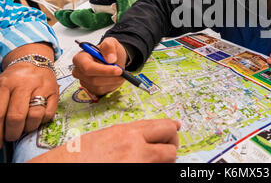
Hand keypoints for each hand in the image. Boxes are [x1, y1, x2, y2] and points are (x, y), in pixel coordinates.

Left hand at [0, 63, 58, 144]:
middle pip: (16, 116)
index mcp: (6, 83)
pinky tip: (36, 119)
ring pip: (34, 116)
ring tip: (24, 128)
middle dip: (12, 132)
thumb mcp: (1, 86)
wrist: (35, 61)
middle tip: (11, 137)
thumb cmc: (15, 78)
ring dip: (28, 128)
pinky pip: (49, 114)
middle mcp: (24, 84)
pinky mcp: (54, 92)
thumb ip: (0, 104)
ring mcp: (41, 88)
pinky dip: (42, 121)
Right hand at [29, 119, 180, 162]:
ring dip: (164, 161)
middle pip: (171, 143)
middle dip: (172, 146)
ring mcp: (138, 164)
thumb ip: (130, 134)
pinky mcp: (138, 175)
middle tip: (167, 149)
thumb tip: (148, 134)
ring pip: (168, 160)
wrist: (64, 168)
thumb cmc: (79, 155)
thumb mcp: (106, 136)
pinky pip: (155, 171)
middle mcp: (136, 146)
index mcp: (128, 132)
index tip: (175, 129)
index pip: (163, 125)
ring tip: (154, 160)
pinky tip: (146, 167)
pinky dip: (155, 169)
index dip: (171, 128)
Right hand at [72, 37, 126, 95]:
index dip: (103, 70)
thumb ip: (109, 46)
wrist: (112, 59)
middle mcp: (79, 71)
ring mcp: (84, 81)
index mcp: (80, 58)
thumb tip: (110, 59)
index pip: (87, 67)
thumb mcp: (111, 42)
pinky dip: (112, 85)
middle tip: (122, 72)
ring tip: (121, 74)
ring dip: (113, 81)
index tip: (117, 69)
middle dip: (110, 77)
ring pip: (99, 86)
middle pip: (93, 79)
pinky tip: (115, 78)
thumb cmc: (108, 52)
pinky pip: (102, 91)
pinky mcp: (91, 89)